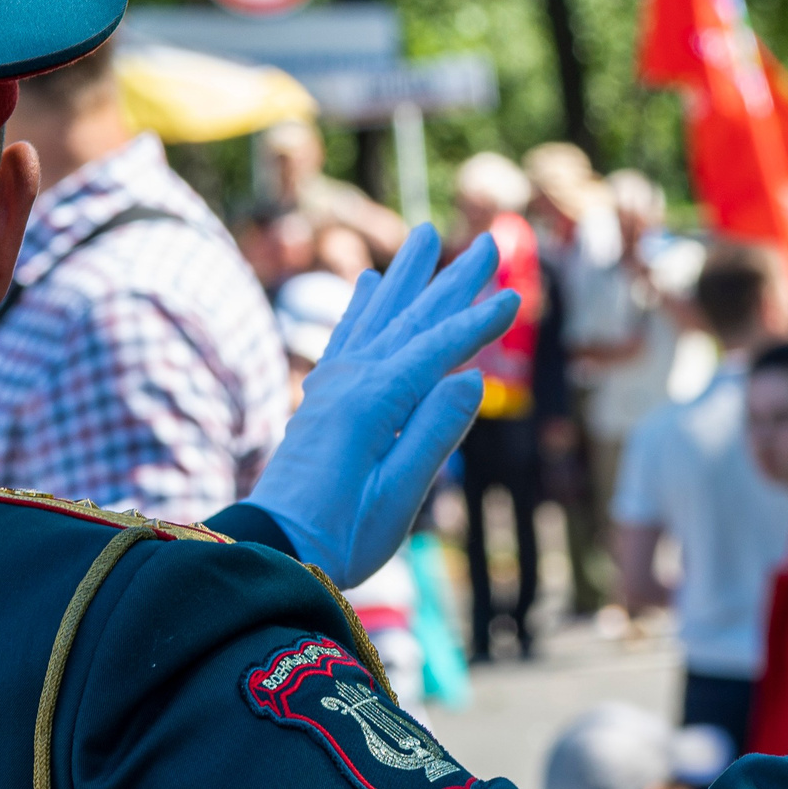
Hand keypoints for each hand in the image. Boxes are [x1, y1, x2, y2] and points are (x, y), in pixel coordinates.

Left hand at [249, 225, 518, 585]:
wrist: (272, 552)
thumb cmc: (340, 535)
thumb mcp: (399, 495)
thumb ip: (436, 433)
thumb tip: (472, 376)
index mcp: (374, 401)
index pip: (438, 348)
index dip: (479, 323)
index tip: (516, 296)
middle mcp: (350, 380)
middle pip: (412, 319)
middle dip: (452, 282)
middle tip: (488, 243)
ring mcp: (331, 386)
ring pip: (380, 317)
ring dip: (408, 278)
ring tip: (425, 236)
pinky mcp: (320, 400)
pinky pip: (348, 336)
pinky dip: (364, 307)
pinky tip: (370, 286)